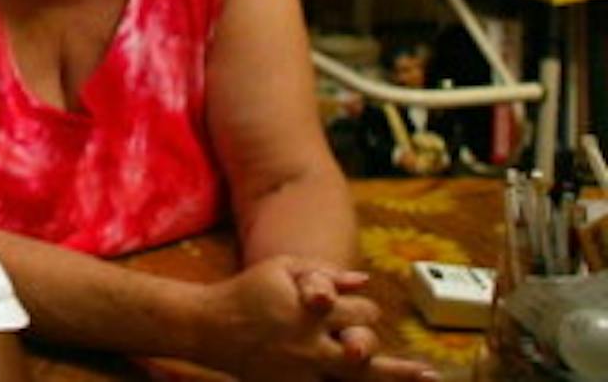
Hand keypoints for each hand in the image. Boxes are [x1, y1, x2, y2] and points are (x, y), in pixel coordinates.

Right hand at [200, 256, 435, 381]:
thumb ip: (323, 271)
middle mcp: (310, 343)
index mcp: (311, 310)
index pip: (360, 312)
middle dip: (394, 362)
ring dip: (386, 381)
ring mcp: (300, 370)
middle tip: (428, 374)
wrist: (210, 326)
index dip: (368, 310)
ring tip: (421, 381)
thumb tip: (365, 281)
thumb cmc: (250, 291)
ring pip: (353, 381)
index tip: (363, 311)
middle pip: (365, 353)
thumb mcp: (281, 268)